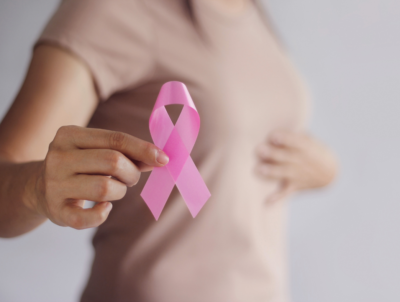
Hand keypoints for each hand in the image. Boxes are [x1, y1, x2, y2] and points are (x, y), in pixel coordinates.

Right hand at [30, 126, 168, 229]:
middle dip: (132, 172)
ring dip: (120, 191)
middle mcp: (58, 157)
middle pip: (113, 161)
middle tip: (131, 178)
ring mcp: (54, 185)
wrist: (38, 187)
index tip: (163, 158)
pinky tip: (105, 207)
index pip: (115, 139)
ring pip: (105, 188)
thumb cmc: (79, 165)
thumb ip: (126, 152)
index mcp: (69, 135)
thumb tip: (159, 158)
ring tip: (115, 190)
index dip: (143, 149)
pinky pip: (89, 217)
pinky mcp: (55, 210)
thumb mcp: (96, 150)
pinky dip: (103, 213)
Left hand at [255, 130, 337, 199]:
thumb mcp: (310, 140)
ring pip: (283, 173)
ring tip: (259, 169)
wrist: (329, 173)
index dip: (285, 139)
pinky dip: (276, 198)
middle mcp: (302, 161)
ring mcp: (298, 175)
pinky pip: (285, 192)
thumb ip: (294, 137)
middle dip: (272, 154)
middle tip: (259, 149)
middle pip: (286, 157)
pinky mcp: (294, 186)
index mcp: (306, 147)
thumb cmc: (313, 151)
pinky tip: (266, 202)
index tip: (273, 137)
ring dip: (271, 172)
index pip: (295, 141)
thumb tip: (275, 134)